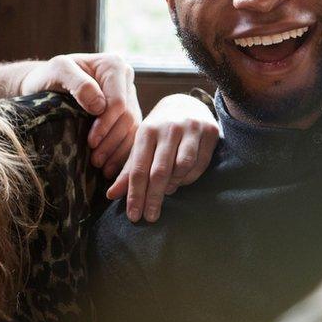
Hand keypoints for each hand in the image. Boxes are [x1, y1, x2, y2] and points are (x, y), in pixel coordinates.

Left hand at [20, 53, 141, 177]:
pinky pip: (130, 135)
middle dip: (112, 141)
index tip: (90, 142)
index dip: (106, 124)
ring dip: (118, 151)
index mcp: (114, 66)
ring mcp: (128, 97)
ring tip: (102, 168)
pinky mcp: (124, 113)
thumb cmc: (49, 76)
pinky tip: (111, 167)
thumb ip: (78, 83)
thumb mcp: (58, 71)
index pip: (118, 101)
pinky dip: (121, 153)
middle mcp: (125, 79)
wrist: (45, 85)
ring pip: (132, 128)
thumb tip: (99, 105)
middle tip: (96, 161)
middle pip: (128, 116)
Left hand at [107, 93, 218, 222]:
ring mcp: (190, 129)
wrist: (185, 104)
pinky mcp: (210, 132)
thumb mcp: (140, 145)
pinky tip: (182, 180)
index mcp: (146, 131)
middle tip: (149, 217)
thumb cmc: (158, 130)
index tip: (134, 215)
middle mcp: (168, 128)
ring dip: (174, 185)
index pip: (138, 168)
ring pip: (182, 168)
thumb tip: (111, 195)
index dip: (135, 194)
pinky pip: (200, 164)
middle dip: (152, 198)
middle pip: (159, 171)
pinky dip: (190, 177)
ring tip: (167, 191)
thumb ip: (128, 171)